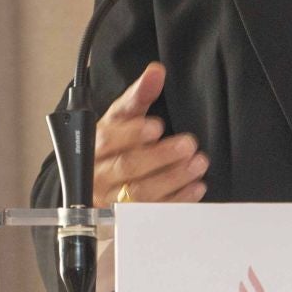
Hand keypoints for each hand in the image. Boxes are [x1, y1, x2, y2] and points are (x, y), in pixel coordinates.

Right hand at [93, 62, 208, 205]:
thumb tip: (156, 71)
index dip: (132, 134)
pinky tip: (196, 187)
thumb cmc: (112, 145)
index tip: (157, 126)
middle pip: (126, 167)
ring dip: (173, 179)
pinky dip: (177, 201)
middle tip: (189, 145)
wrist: (95, 182)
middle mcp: (97, 174)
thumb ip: (138, 95)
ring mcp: (109, 200)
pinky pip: (152, 213)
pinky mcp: (125, 220)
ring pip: (139, 193)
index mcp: (93, 145)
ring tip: (198, 164)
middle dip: (160, 156)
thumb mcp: (121, 119)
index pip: (108, 139)